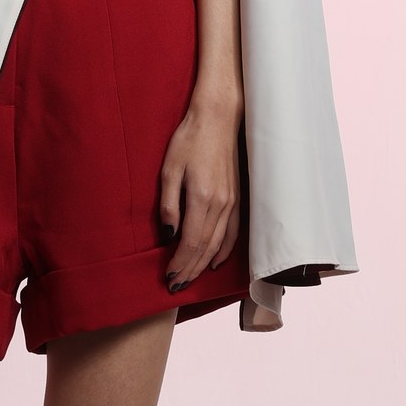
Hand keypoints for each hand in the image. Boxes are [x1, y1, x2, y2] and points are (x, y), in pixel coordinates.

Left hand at [156, 92, 241, 291]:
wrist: (218, 119)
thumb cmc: (189, 140)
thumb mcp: (169, 170)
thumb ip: (169, 205)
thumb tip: (169, 235)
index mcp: (202, 198)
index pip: (191, 242)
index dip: (180, 263)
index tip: (168, 277)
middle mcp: (221, 205)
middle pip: (205, 248)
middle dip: (189, 270)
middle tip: (175, 287)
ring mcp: (233, 202)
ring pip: (219, 244)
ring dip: (203, 264)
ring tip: (190, 279)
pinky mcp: (237, 198)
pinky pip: (233, 233)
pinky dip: (224, 251)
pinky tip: (214, 262)